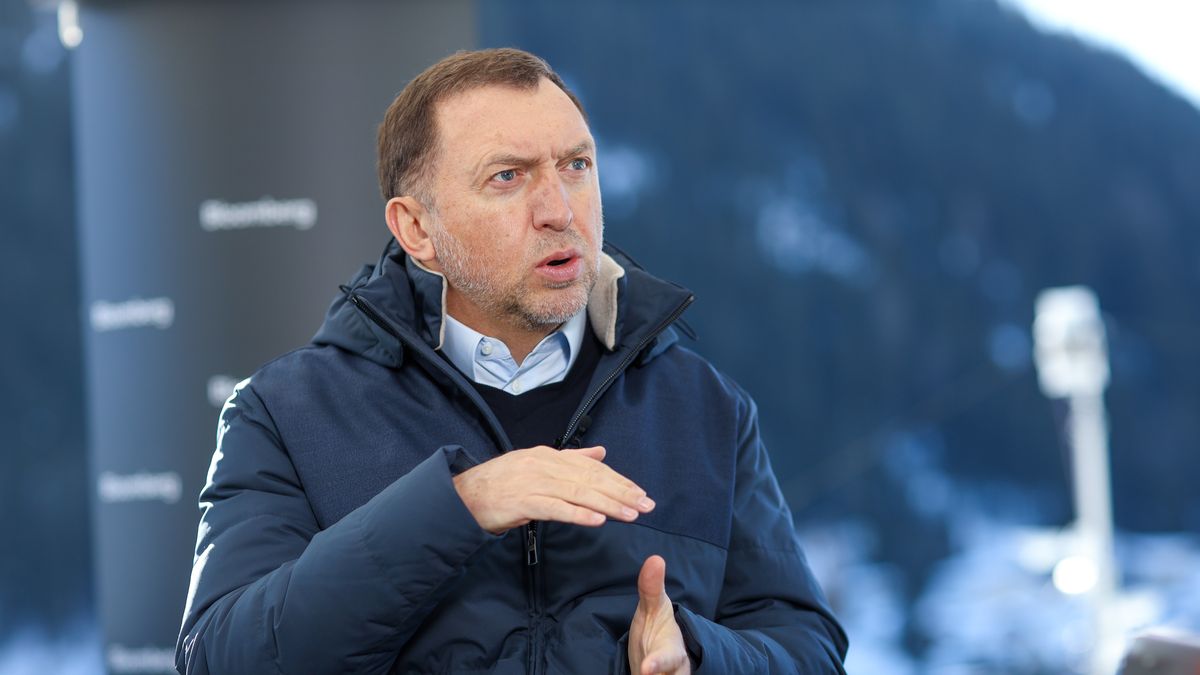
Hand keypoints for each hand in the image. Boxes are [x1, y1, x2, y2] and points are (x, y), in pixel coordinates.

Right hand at [452, 445, 654, 533]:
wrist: (465, 495)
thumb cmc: (502, 483)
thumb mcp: (537, 464)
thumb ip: (571, 459)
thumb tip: (601, 452)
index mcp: (550, 455)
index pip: (592, 468)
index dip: (619, 480)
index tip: (640, 493)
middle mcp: (545, 464)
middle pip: (590, 479)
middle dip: (621, 492)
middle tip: (646, 505)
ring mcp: (534, 482)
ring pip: (578, 492)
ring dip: (608, 504)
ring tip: (630, 514)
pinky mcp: (523, 501)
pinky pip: (556, 508)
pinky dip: (578, 514)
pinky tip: (597, 520)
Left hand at [628, 555, 691, 674]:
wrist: (663, 658)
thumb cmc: (657, 632)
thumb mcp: (653, 610)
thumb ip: (651, 588)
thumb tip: (655, 558)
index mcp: (672, 653)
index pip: (668, 660)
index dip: (657, 664)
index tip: (646, 668)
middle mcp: (672, 674)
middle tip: (643, 673)